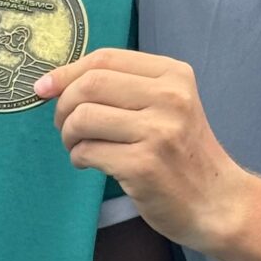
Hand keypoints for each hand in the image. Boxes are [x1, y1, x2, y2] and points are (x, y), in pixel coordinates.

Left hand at [35, 49, 249, 248]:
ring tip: (78, 146)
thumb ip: (125, 88)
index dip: (66, 72)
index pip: (105, 58)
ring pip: (83, 118)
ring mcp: (158, 132)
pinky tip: (90, 164)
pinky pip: (88, 152)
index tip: (44, 88)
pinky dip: (78, 158)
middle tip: (65, 126)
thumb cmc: (183, 154)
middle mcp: (169, 98)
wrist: (216, 202)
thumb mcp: (168, 106)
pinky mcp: (143, 166)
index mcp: (173, 75)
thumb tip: (55, 82)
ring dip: (68, 135)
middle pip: (89, 85)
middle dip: (63, 106)